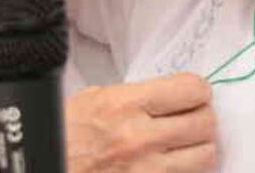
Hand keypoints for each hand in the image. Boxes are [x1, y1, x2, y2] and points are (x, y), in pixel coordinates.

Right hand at [65, 73, 217, 171]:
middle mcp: (139, 137)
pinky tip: (171, 165)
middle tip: (192, 117)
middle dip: (202, 117)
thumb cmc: (62, 138)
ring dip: (199, 148)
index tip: (193, 93)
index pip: (190, 90)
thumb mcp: (91, 101)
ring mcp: (148, 171)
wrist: (47, 167)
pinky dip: (185, 171)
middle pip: (205, 122)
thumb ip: (132, 96)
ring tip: (184, 145)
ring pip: (207, 155)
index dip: (197, 90)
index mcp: (124, 105)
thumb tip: (166, 95)